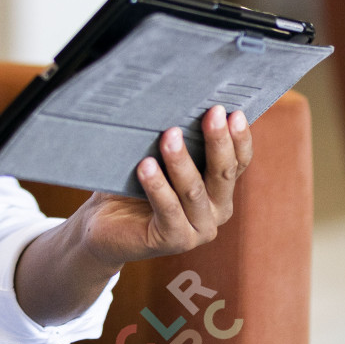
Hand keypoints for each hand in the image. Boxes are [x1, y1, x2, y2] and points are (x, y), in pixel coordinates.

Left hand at [75, 105, 252, 269]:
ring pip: (193, 191)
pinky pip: (168, 210)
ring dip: (181, 161)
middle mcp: (216, 211)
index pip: (238, 162)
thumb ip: (180, 141)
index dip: (239, 138)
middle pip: (223, 174)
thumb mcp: (162, 159)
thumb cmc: (135, 185)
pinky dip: (157, 186)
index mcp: (220, 190)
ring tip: (169, 136)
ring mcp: (198, 229)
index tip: (233, 112)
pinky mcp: (174, 241)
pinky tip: (146, 166)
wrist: (105, 225)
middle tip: (212, 113)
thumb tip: (181, 102)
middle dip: (218, 141)